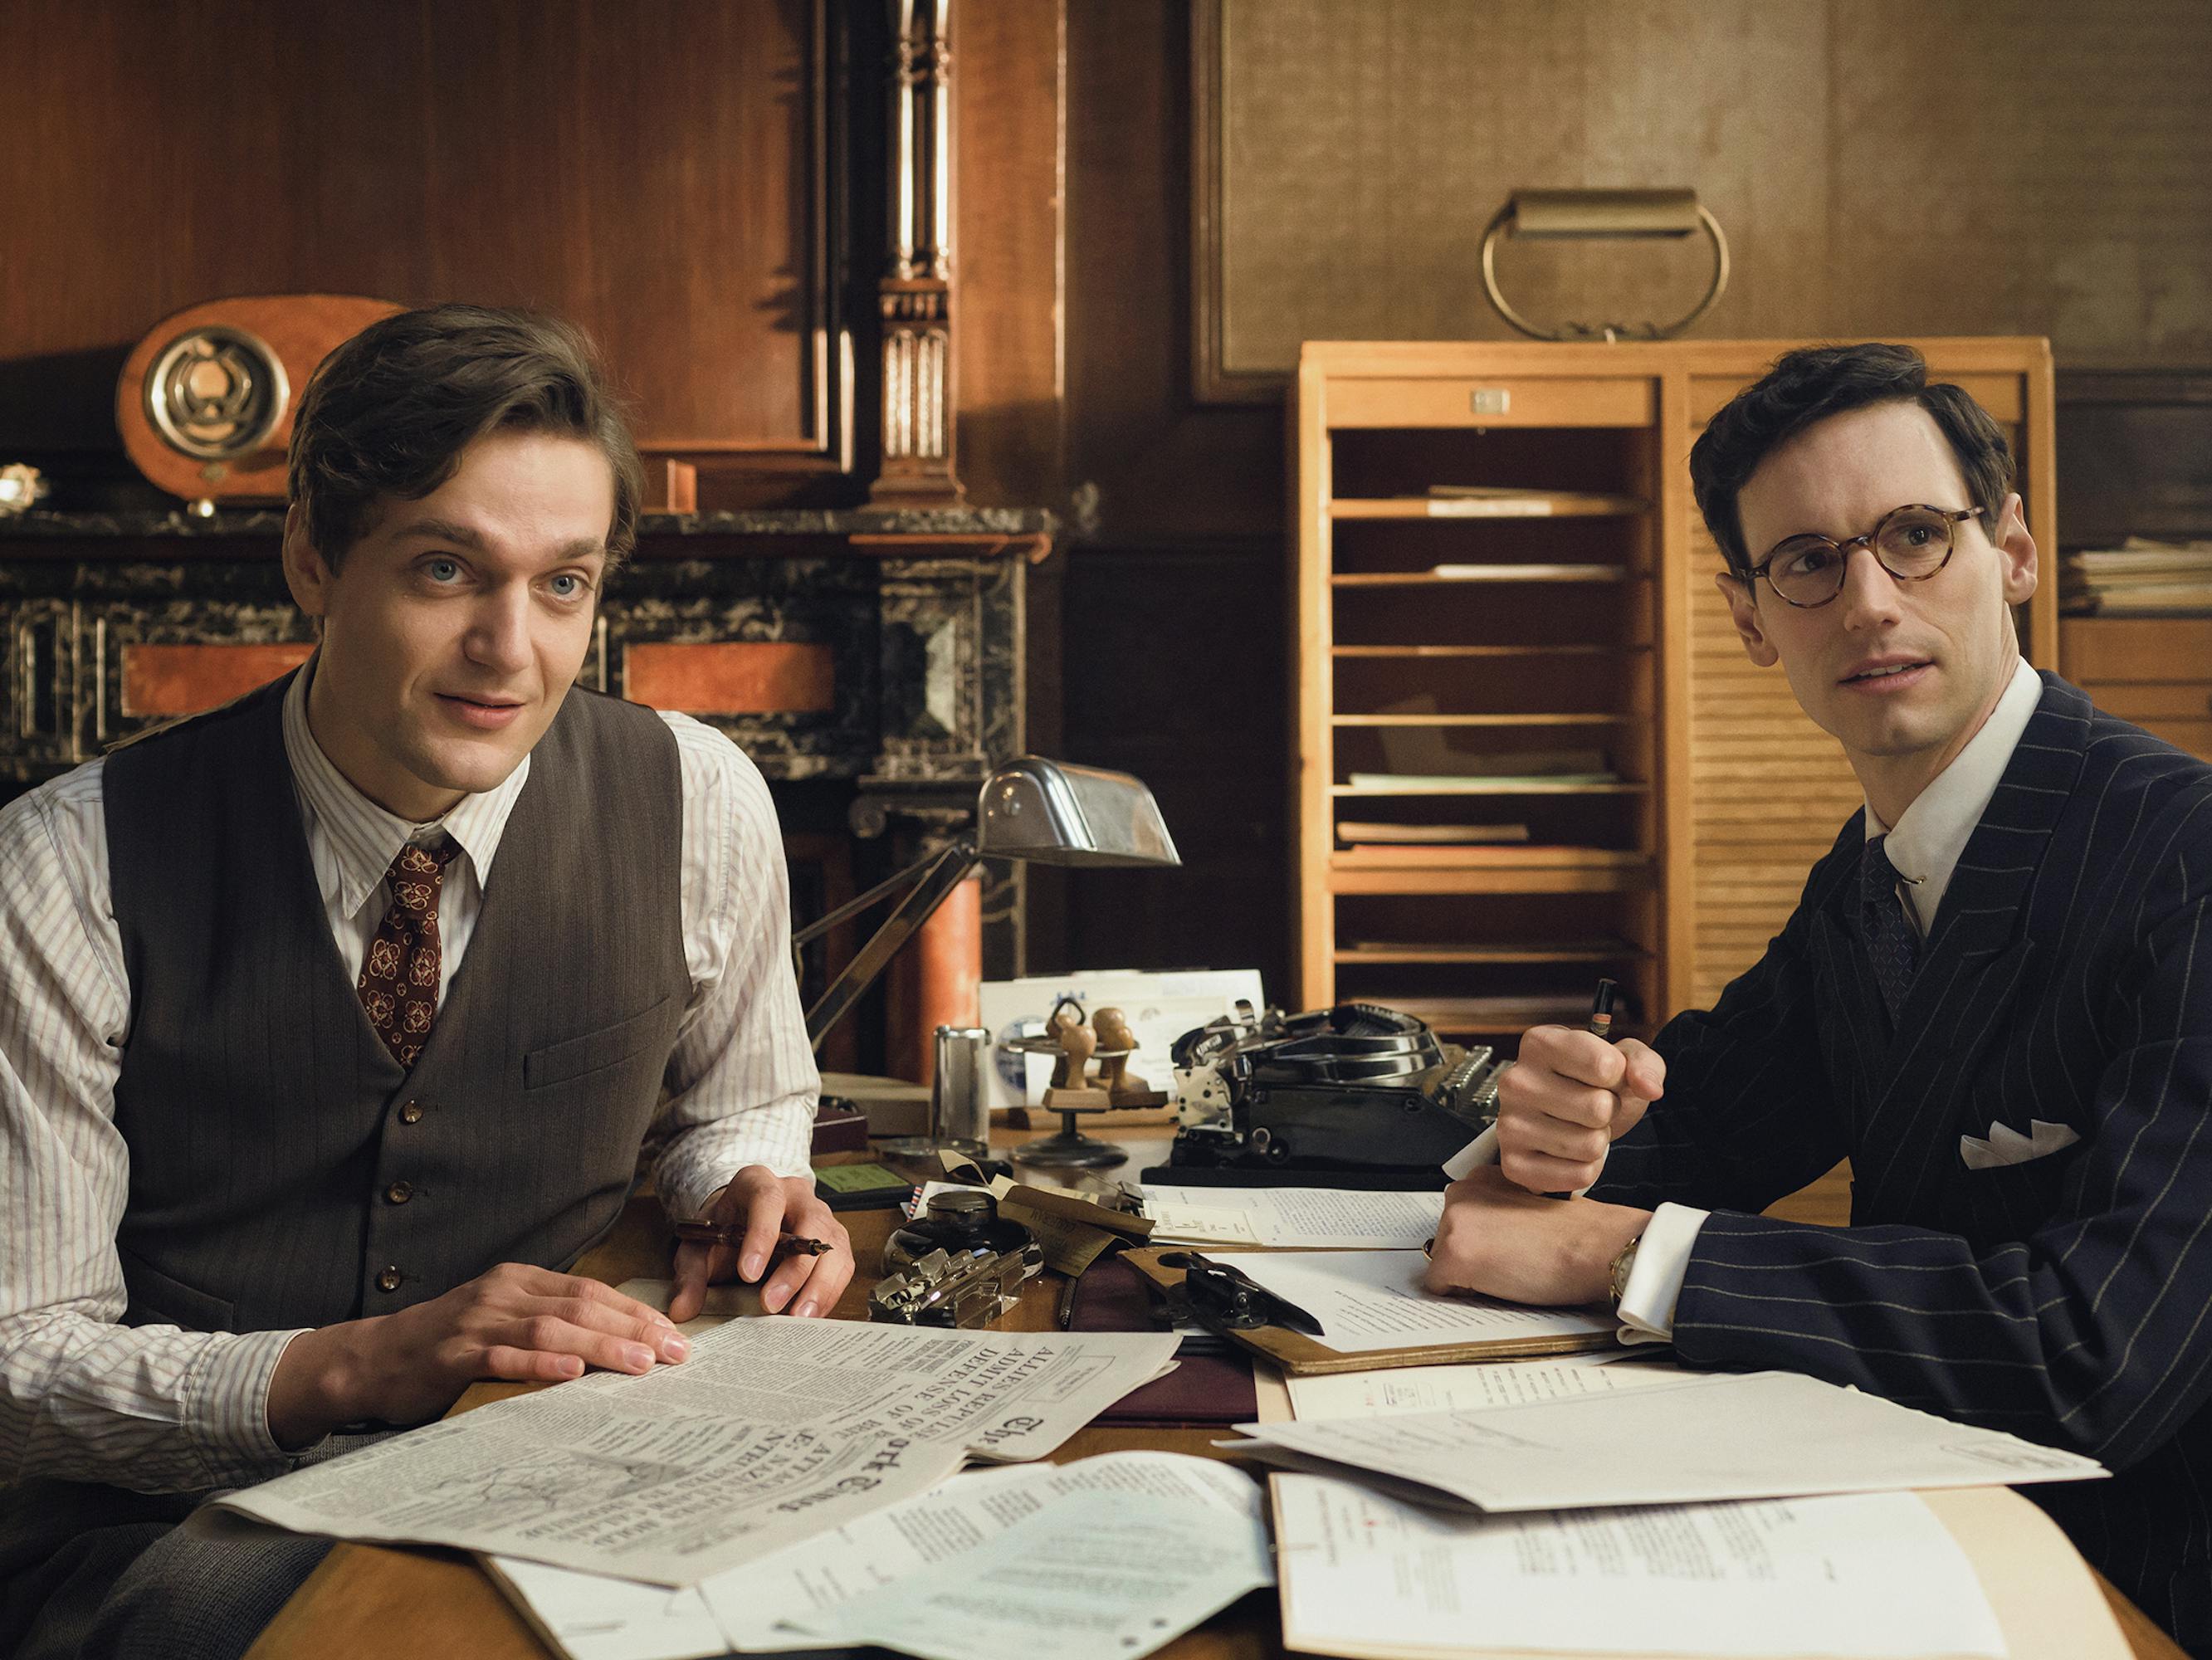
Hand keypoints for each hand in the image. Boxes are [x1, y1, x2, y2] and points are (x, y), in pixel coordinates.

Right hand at [267, 1263, 691, 1447]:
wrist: (371, 1359)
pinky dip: (539, 1365)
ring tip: (639, 1364)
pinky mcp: (452, 1355)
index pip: (591, 1291)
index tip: (675, 1335)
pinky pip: (503, 1357)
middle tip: (674, 1353)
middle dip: (633, 1329)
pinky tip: (570, 1374)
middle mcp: (503, 1293)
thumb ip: (549, 1326)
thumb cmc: (447, 1346)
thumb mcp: (502, 1322)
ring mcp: (476, 1322)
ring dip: (600, 1346)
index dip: (636, 1311)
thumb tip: (616, 1345)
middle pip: (581, 1306)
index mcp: (520, 1281)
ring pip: (550, 1329)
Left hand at [668, 1166, 852, 1322]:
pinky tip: (811, 1315)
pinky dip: (830, 1292)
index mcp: (758, 1183)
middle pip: (809, 1223)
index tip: (747, 1274)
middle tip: (771, 1304)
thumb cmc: (722, 1230)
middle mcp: (796, 1194)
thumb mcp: (698, 1247)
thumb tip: (682, 1310)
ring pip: (832, 1246)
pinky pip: (842, 1265)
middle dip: (793, 1268)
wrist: (742, 1222)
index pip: (766, 1201)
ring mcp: (820, 1215)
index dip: (761, 1236)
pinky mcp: (834, 1240)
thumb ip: (690, 1276)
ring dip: (819, 1284)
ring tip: (799, 1318)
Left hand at [1422, 1167, 1649, 1305]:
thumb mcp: (1526, 1204)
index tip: (1506, 1248)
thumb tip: (1481, 1238)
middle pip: (1445, 1241)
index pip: (1460, 1221)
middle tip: (1513, 1260)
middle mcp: (1460, 1194)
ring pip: (1443, 1264)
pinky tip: (1501, 1283)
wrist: (1595, 1246)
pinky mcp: (1453, 1255)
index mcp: (1480, 1179)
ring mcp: (1453, 1223)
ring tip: (1512, 1268)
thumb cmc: (1575, 1231)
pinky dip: (1464, 1295)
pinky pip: (1440, 1288)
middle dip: (1471, 1257)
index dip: (1483, 1243)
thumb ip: (1496, 1212)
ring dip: (1469, 1275)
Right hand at [1494, 1024, 1664, 1193]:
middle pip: (1598, 1108)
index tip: (1604, 1077)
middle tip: (1592, 1107)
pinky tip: (1571, 1153)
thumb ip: (1644, 1064)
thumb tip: (1649, 1088)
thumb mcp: (1625, 1060)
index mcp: (1539, 1043)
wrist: (1569, 1118)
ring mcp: (1509, 1123)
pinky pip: (1578, 1175)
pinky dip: (1587, 1168)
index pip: (1605, 1065)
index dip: (1619, 1077)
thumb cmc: (1594, 1083)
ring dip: (1598, 1140)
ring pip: (1589, 1145)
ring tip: (1580, 1127)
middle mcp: (1515, 1080)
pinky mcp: (1514, 1163)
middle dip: (1608, 1111)